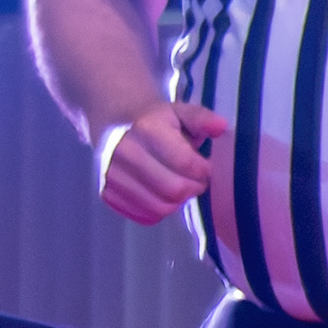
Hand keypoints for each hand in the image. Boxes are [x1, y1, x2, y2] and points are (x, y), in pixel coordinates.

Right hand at [93, 101, 226, 223]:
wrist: (114, 123)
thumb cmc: (156, 120)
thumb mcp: (180, 112)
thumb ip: (202, 119)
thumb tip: (221, 126)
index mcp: (146, 129)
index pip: (185, 163)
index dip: (204, 171)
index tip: (206, 167)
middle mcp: (123, 152)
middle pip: (173, 190)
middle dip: (193, 188)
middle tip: (197, 181)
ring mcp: (111, 174)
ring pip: (159, 207)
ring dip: (178, 202)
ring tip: (181, 186)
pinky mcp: (106, 193)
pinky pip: (143, 216)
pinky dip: (160, 211)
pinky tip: (163, 195)